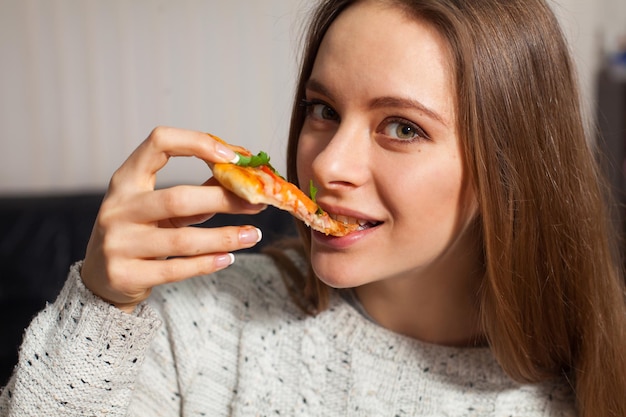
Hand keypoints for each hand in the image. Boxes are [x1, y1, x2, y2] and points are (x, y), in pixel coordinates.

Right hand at [81, 127, 265, 312]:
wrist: (102, 280)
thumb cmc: (139, 233)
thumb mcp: (159, 208)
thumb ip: (196, 192)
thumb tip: (244, 181)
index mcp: (126, 180)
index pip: (159, 142)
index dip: (198, 143)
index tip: (233, 157)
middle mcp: (118, 208)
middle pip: (177, 198)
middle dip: (223, 199)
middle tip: (257, 202)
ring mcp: (118, 243)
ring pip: (182, 240)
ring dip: (225, 237)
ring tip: (254, 235)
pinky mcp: (125, 275)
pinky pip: (176, 269)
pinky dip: (208, 263)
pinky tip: (229, 258)